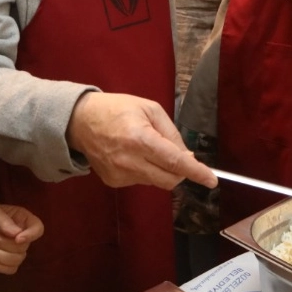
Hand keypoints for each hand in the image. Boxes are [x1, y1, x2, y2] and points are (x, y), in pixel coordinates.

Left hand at [0, 203, 44, 274]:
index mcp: (21, 219)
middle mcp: (21, 235)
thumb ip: (3, 220)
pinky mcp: (5, 261)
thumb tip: (17, 234)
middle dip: (3, 244)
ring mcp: (14, 250)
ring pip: (17, 260)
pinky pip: (10, 270)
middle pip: (23, 247)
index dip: (31, 235)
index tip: (17, 239)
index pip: (38, 228)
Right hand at [67, 92, 216, 189]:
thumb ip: (171, 133)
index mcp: (140, 138)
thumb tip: (187, 156)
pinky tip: (133, 156)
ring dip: (162, 170)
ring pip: (156, 182)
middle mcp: (130, 161)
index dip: (196, 172)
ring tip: (148, 149)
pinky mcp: (114, 182)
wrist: (80, 122)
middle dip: (182, 172)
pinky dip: (146, 172)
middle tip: (179, 157)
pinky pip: (141, 181)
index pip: (175, 162)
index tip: (211, 180)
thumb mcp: (149, 109)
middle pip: (169, 179)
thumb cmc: (117, 109)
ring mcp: (120, 174)